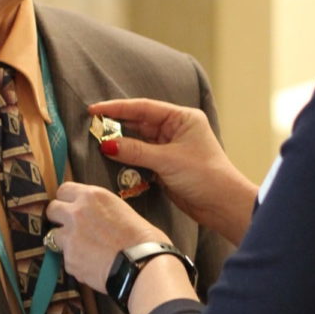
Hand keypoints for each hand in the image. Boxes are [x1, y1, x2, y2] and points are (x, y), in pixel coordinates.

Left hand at [46, 182, 170, 292]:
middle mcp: (76, 213)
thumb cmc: (142, 237)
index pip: (63, 189)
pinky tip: (91, 264)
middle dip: (59, 218)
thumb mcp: (121, 208)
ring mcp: (70, 237)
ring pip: (53, 236)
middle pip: (52, 209)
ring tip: (82, 248)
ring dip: (64, 241)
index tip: (71, 206)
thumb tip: (94, 214)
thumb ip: (100, 208)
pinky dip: (75, 261)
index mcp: (91, 196)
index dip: (67, 199)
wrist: (142, 265)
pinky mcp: (69, 260)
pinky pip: (66, 259)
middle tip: (71, 226)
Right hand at [90, 98, 257, 244]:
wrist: (223, 205)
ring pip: (138, 141)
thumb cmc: (205, 176)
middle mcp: (175, 129)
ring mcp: (170, 148)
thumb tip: (107, 144)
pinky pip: (141, 157)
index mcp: (182, 118)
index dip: (117, 108)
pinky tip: (112, 158)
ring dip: (121, 143)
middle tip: (91, 127)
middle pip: (139, 123)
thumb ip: (136, 151)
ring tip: (97, 142)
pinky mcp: (165, 166)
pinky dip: (128, 159)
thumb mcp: (168, 160)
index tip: (95, 110)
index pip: (144, 108)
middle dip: (116, 125)